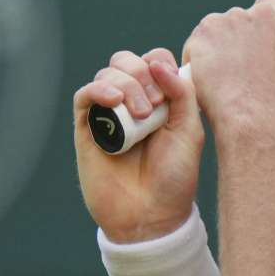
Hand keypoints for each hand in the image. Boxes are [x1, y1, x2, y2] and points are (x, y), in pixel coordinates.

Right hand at [74, 48, 203, 241]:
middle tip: (153, 106)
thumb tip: (158, 63)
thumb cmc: (174, 178)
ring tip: (140, 116)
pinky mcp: (88, 129)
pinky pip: (84, 96)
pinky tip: (114, 102)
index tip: (169, 92)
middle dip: (140, 74)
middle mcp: (132, 103)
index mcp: (160, 99)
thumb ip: (182, 93)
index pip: (153, 60)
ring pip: (106, 75)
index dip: (159, 65)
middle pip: (126, 61)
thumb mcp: (190, 131)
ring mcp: (109, 115)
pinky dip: (98, 91)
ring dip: (126, 86)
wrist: (151, 215)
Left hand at [183, 0, 274, 132]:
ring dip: (213, 48)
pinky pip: (196, 42)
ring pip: (214, 30)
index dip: (255, 21)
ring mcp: (231, 19)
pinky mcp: (205, 30)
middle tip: (233, 68)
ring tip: (221, 78)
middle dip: (231, 38)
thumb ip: (273, 46)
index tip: (250, 35)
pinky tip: (206, 77)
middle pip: (237, 18)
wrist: (252, 115)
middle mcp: (259, 14)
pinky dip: (196, 57)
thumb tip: (259, 49)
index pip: (267, 2)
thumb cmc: (270, 103)